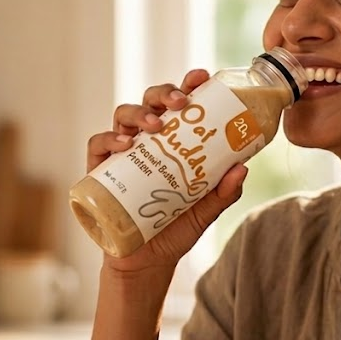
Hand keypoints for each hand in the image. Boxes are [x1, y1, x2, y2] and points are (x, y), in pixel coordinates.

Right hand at [86, 70, 248, 270]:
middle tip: (181, 101)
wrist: (147, 262)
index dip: (188, 85)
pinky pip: (98, 144)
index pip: (179, 104)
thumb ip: (224, 192)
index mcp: (172, 140)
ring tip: (156, 124)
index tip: (201, 76)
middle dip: (165, 93)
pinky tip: (125, 144)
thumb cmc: (176, 228)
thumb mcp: (206, 210)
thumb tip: (242, 168)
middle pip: (151, 102)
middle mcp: (146, 140)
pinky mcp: (99, 171)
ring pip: (124, 115)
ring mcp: (121, 153)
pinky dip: (109, 138)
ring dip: (139, 113)